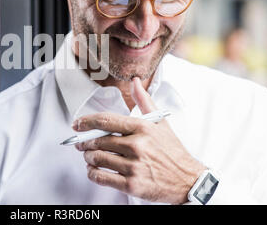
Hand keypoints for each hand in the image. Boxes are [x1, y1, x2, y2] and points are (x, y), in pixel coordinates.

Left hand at [72, 77, 205, 203]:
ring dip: (88, 157)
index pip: (106, 121)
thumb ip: (144, 101)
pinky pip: (101, 178)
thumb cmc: (173, 151)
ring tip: (88, 156)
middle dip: (84, 142)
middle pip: (98, 141)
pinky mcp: (132, 185)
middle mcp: (137, 145)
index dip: (86, 121)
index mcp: (142, 127)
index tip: (77, 124)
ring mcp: (134, 166)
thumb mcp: (161, 122)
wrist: (189, 180)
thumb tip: (135, 82)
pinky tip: (93, 170)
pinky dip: (92, 173)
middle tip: (81, 143)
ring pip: (97, 159)